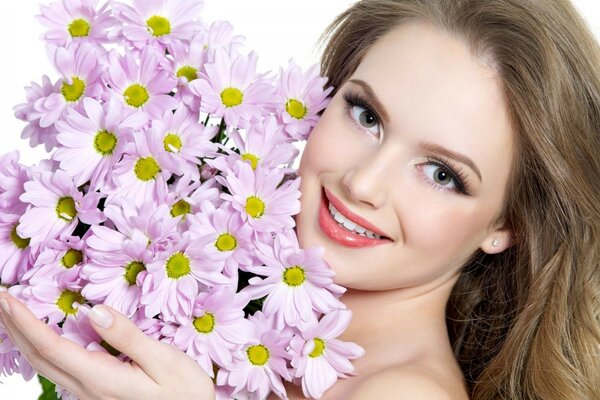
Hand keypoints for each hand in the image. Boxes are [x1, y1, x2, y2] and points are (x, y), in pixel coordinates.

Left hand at [0, 290, 214, 399]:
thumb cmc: (185, 391)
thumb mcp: (164, 360)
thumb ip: (128, 337)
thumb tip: (95, 312)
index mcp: (101, 377)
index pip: (51, 347)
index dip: (25, 322)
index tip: (7, 297)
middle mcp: (88, 388)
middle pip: (39, 358)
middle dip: (14, 328)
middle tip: (0, 299)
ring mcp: (90, 394)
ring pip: (45, 366)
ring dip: (24, 339)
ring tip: (12, 316)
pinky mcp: (97, 394)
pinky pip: (58, 370)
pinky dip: (42, 350)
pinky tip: (43, 340)